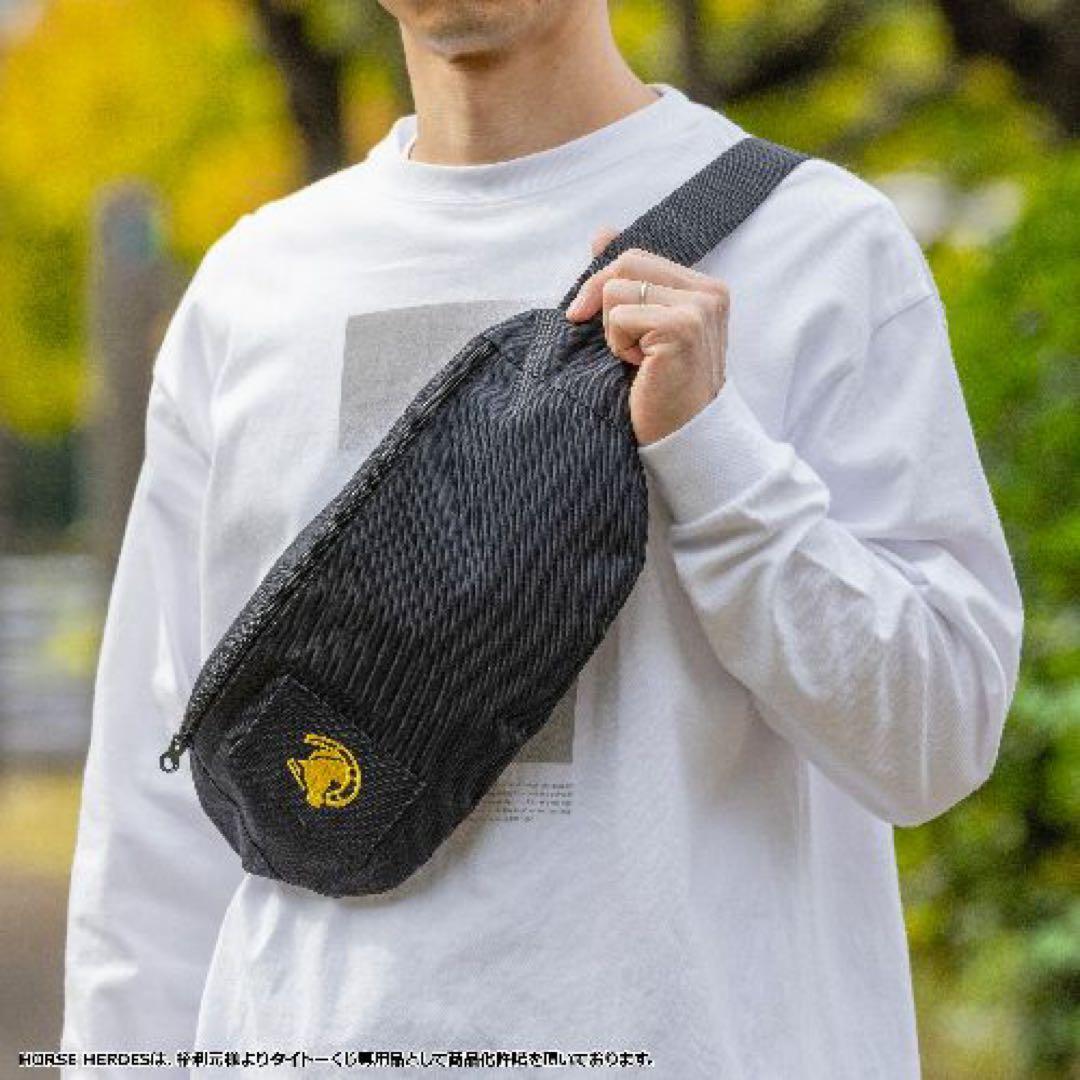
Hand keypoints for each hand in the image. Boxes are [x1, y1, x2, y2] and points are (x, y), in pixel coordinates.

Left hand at [564, 226, 729, 445]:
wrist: (684, 437)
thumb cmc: (662, 388)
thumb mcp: (644, 327)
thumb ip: (628, 279)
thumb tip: (601, 233)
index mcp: (706, 288)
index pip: (636, 258)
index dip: (603, 285)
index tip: (584, 316)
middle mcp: (710, 292)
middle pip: (626, 264)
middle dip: (601, 301)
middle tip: (615, 344)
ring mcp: (699, 308)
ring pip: (618, 290)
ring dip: (614, 331)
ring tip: (638, 360)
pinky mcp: (682, 327)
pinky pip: (620, 316)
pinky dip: (618, 345)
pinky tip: (641, 368)